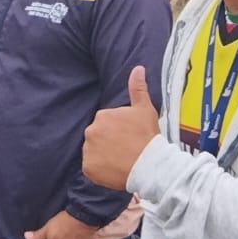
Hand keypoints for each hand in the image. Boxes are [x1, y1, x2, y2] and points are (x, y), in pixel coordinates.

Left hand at [82, 65, 157, 189]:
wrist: (149, 165)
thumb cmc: (148, 137)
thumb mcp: (144, 109)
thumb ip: (138, 88)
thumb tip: (138, 68)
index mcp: (102, 115)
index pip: (107, 123)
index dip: (119, 131)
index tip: (129, 137)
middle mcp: (91, 131)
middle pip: (98, 137)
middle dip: (109, 142)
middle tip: (125, 149)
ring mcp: (88, 150)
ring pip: (94, 152)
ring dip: (104, 156)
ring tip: (121, 160)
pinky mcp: (88, 168)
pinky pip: (91, 168)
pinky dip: (100, 170)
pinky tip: (114, 170)